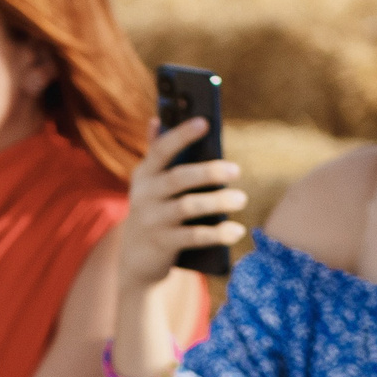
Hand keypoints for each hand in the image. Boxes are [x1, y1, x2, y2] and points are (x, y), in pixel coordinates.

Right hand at [116, 117, 246, 292]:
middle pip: (178, 178)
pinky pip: (193, 236)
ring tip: (241, 199)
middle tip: (236, 171)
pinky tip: (236, 230)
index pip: (161, 150)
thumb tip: (157, 118)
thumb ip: (156, 152)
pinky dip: (217, 234)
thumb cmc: (153, 210)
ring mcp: (152, 220)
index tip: (205, 122)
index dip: (181, 135)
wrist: (135, 258)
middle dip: (208, 172)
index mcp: (144, 174)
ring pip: (188, 207)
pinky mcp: (162, 244)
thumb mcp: (149, 183)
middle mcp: (144, 196)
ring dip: (217, 202)